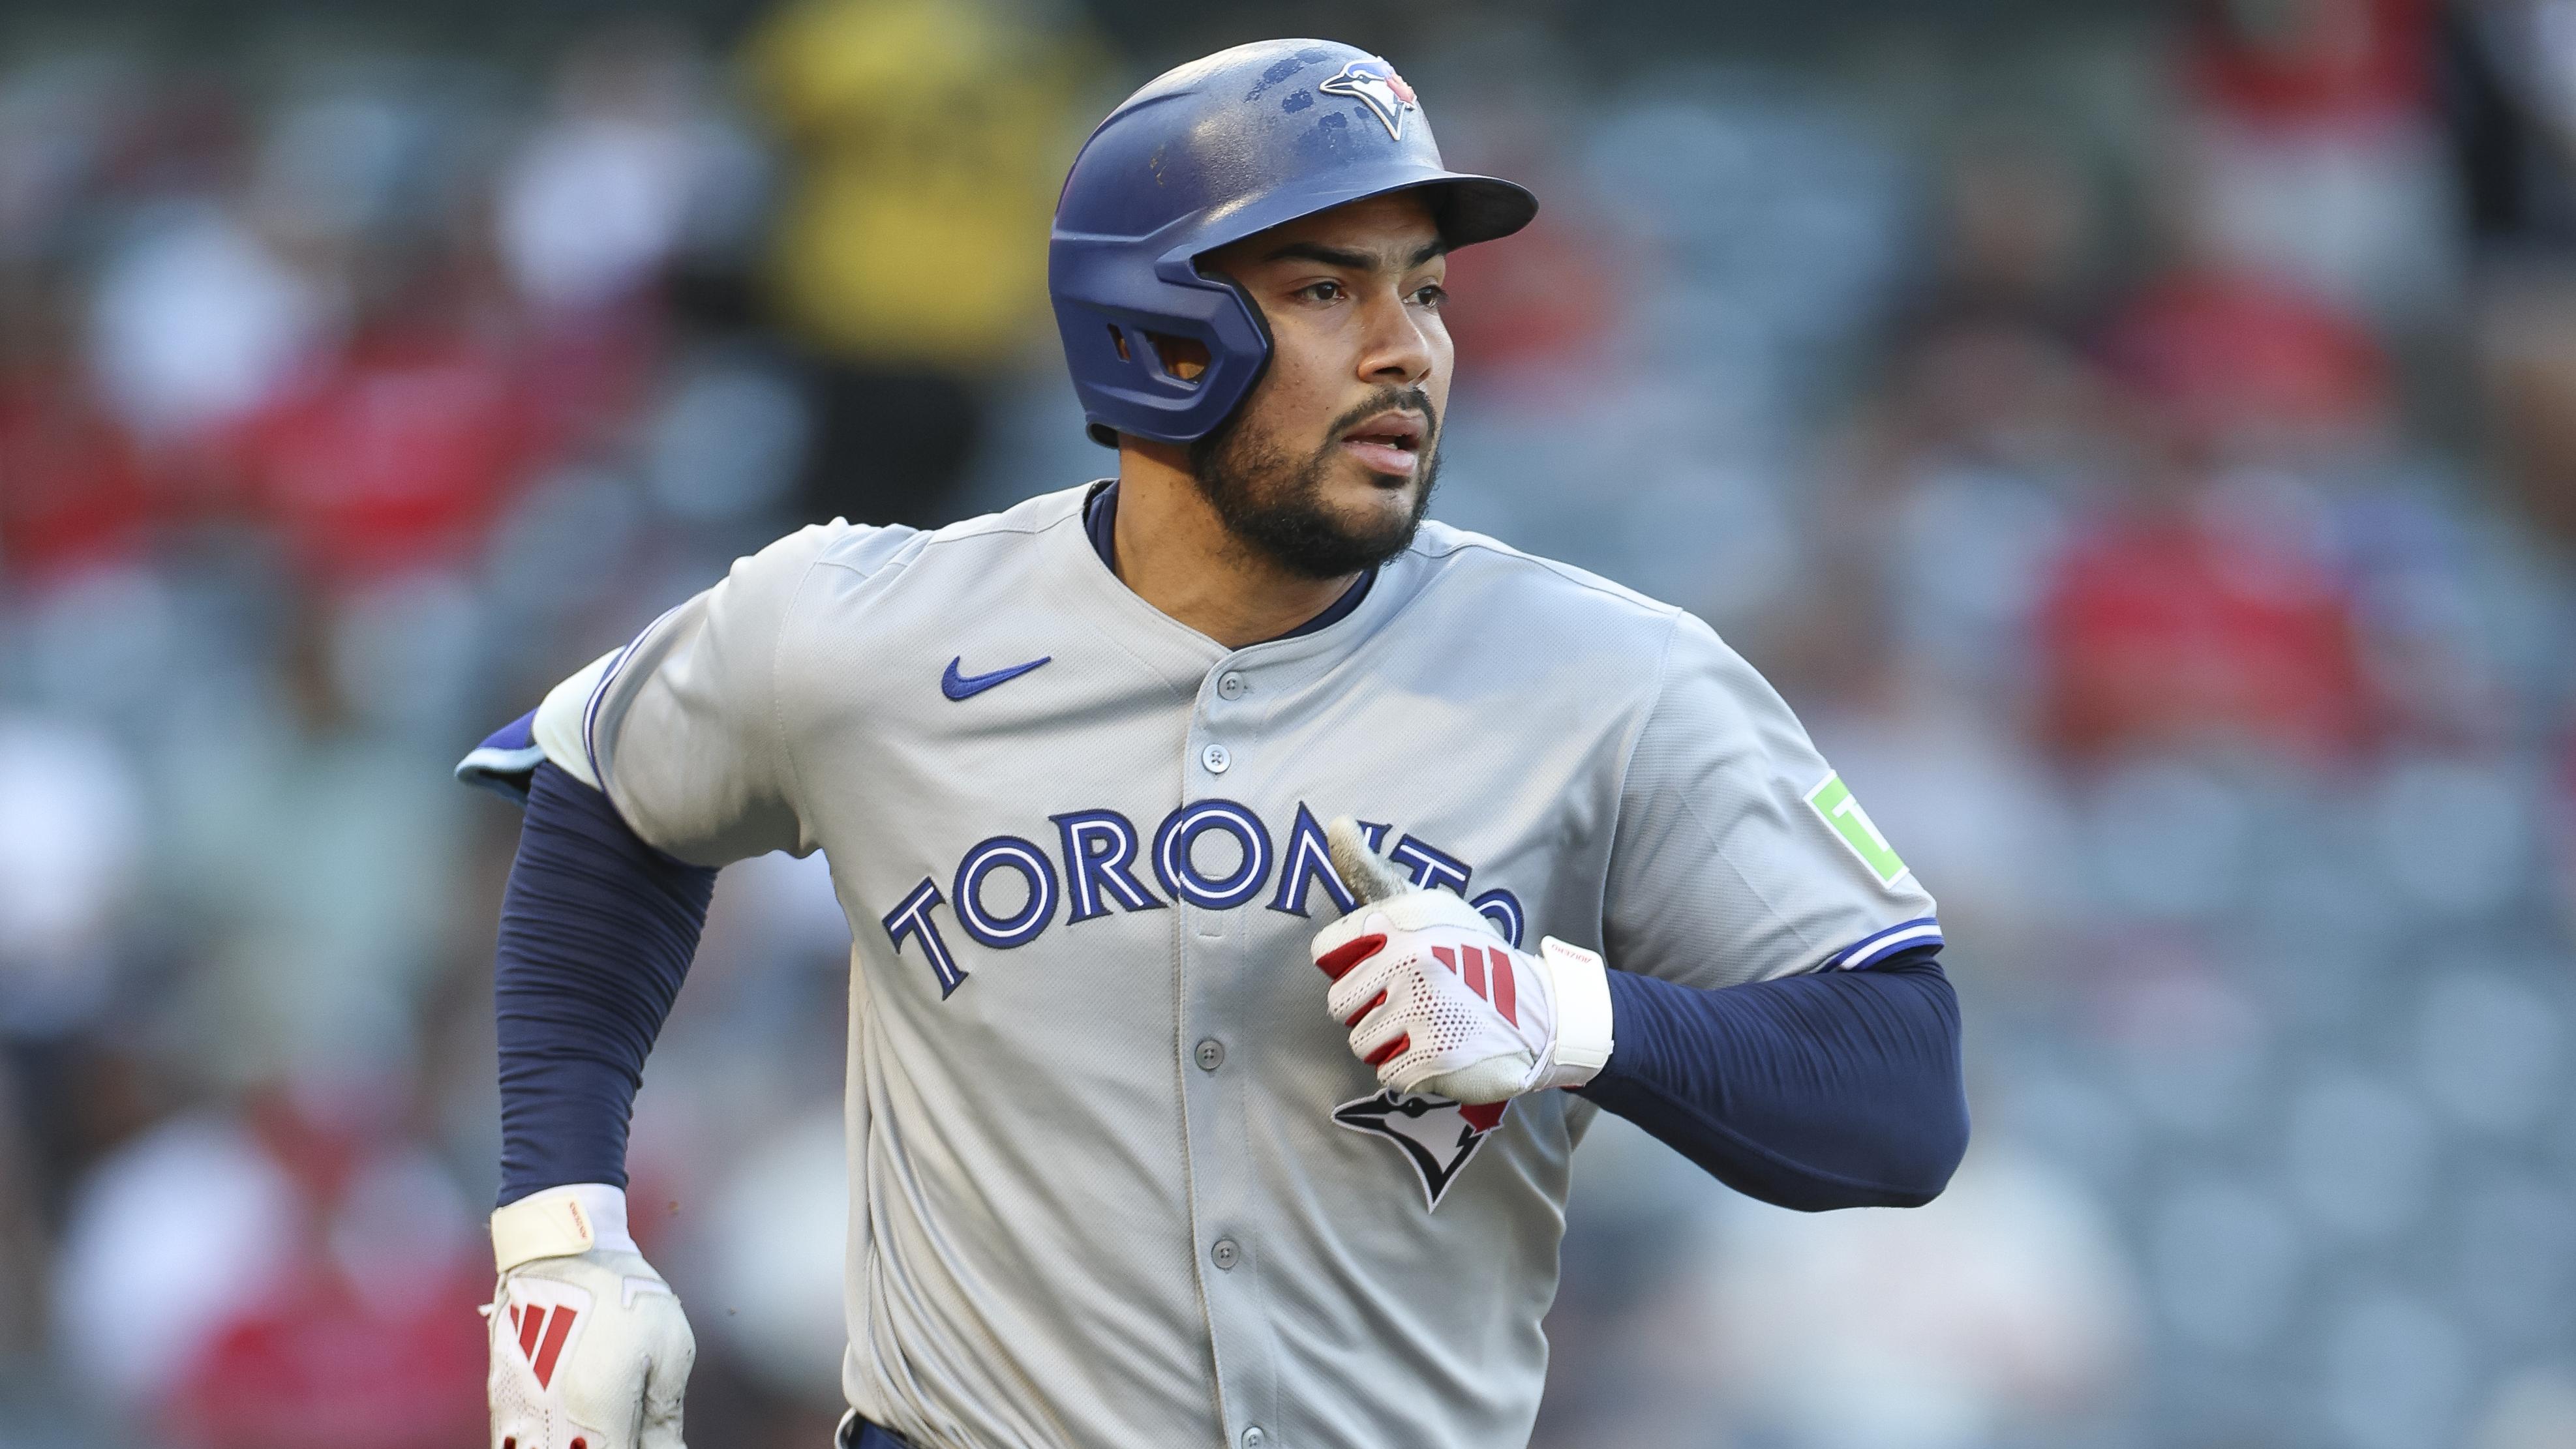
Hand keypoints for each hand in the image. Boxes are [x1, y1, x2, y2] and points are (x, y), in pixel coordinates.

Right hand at [485, 1185, 694, 1448]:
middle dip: (596, 1446)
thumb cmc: (625, 1294)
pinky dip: (543, 1441)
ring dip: (570, 1444)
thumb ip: (665, 1414)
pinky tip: (567, 1431)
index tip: (648, 1442)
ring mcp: (519, 1413)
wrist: (560, 1251)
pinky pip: (515, 1442)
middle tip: (626, 1430)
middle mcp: (552, 1423)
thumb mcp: (670, 1347)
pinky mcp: (502, 1400)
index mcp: (600, 1414)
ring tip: (590, 1427)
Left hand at [1309, 817, 1613, 1102]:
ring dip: (1391, 1041)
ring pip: (1361, 1041)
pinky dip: (1411, 1069)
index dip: (1353, 965)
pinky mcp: (1434, 1056)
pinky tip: (1443, 1049)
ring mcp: (1423, 1009)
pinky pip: (1388, 1071)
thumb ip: (1370, 873)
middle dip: (1372, 1008)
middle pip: (1340, 1004)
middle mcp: (1411, 959)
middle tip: (1418, 999)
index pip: (1327, 953)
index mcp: (1402, 920)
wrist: (1538, 1014)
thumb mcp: (1423, 908)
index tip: (1388, 964)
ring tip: (1432, 1023)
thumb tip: (1335, 824)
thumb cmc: (1466, 957)